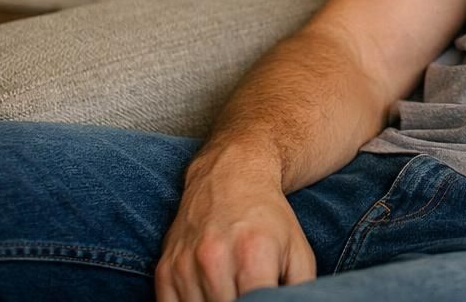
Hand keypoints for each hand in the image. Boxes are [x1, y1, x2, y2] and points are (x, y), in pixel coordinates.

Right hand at [155, 155, 315, 301]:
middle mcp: (214, 260)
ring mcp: (185, 265)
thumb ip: (301, 288)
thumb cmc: (268, 219)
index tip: (263, 301)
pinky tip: (207, 297)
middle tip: (248, 296)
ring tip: (230, 292)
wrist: (230, 177)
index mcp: (253, 256)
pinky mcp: (165, 270)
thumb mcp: (298, 251)